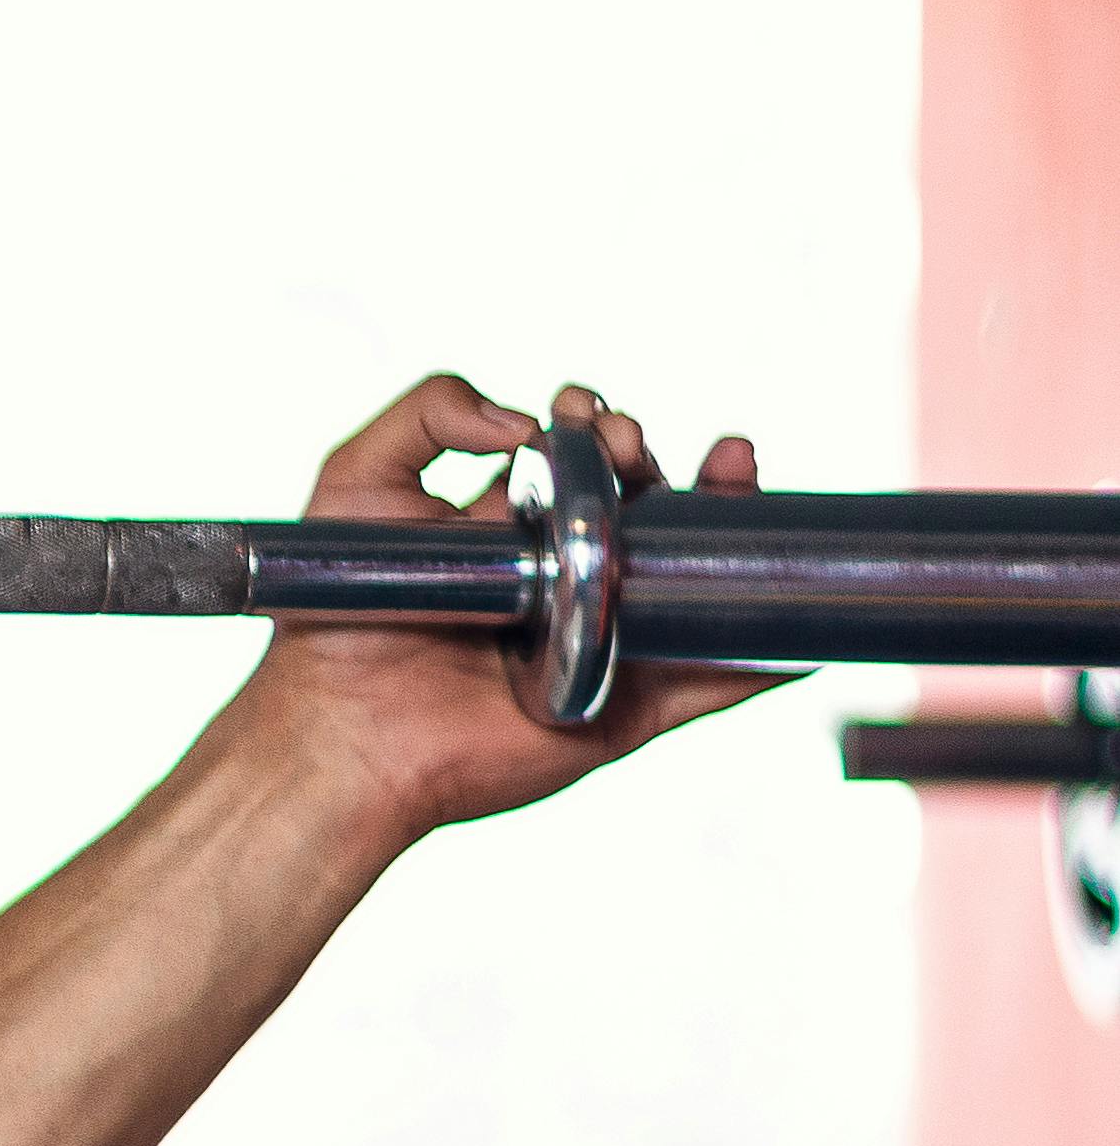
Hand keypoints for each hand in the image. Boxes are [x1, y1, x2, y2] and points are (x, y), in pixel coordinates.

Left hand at [241, 370, 772, 841]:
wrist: (341, 732)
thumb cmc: (334, 618)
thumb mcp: (354, 483)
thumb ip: (426, 414)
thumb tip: (528, 417)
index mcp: (519, 526)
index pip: (586, 461)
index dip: (597, 426)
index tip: (580, 413)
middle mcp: (572, 577)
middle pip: (655, 504)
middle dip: (663, 458)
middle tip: (631, 448)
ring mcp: (609, 639)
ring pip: (700, 574)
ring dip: (737, 516)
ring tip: (734, 467)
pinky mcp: (630, 706)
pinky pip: (720, 678)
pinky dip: (772, 653)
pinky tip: (812, 618)